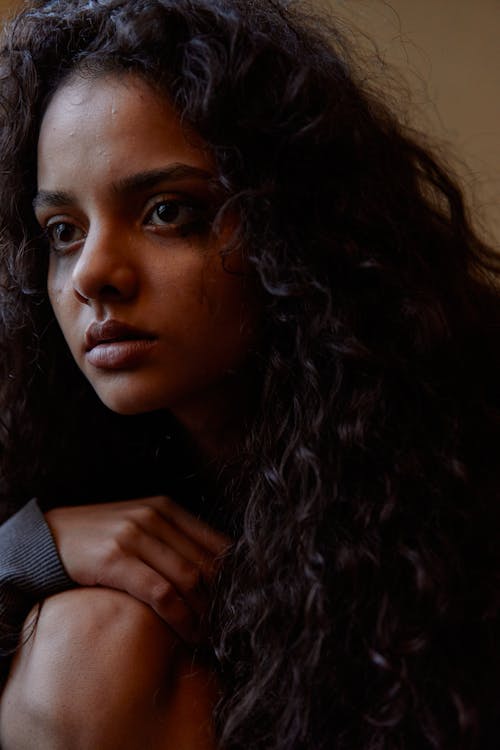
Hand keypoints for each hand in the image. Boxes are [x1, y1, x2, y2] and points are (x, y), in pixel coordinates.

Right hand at [44, 497, 230, 644]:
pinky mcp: (115, 560)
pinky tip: (186, 634)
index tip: (236, 601)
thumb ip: (172, 540)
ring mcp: (134, 536)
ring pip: (189, 579)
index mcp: (165, 507)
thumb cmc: (97, 538)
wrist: (44, 540)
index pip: (215, 543)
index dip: (232, 576)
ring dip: (204, 614)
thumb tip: (214, 570)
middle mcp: (153, 516)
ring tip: (208, 635)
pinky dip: (181, 618)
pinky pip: (161, 594)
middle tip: (225, 625)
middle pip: (206, 563)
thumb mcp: (138, 526)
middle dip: (220, 599)